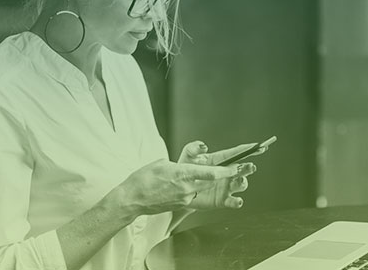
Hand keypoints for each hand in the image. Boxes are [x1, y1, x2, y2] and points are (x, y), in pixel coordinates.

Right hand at [115, 159, 239, 215]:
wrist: (131, 200)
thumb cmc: (143, 179)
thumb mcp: (161, 163)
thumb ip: (179, 164)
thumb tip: (186, 167)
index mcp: (182, 174)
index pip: (209, 173)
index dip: (225, 171)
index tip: (236, 167)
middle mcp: (186, 188)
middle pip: (211, 182)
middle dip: (223, 177)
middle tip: (236, 170)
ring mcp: (184, 198)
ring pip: (203, 189)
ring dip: (209, 183)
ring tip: (212, 177)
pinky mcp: (181, 205)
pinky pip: (194, 196)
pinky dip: (195, 190)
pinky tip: (189, 186)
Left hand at [177, 141, 268, 209]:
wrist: (179, 189)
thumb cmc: (186, 169)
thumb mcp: (188, 155)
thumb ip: (194, 148)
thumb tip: (203, 146)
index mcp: (221, 160)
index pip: (238, 153)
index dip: (249, 149)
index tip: (260, 146)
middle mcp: (227, 173)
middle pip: (243, 169)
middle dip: (248, 167)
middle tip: (250, 166)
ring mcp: (226, 186)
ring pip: (241, 183)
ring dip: (243, 181)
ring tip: (239, 180)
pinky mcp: (223, 199)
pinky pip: (233, 201)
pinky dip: (237, 201)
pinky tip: (238, 200)